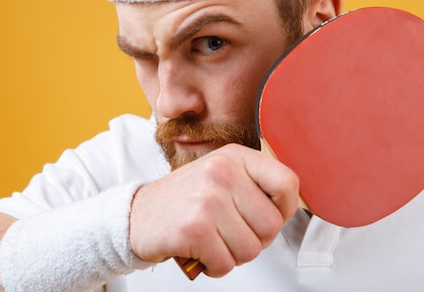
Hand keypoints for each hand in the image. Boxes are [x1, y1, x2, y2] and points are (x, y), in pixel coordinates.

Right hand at [129, 143, 298, 276]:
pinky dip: (214, 267)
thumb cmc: (183, 200)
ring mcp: (208, 199)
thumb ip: (254, 185)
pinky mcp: (193, 228)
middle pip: (271, 226)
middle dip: (253, 240)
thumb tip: (288, 207)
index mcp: (234, 157)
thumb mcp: (220, 176)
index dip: (283, 209)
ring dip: (232, 255)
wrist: (134, 215)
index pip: (287, 183)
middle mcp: (222, 172)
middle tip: (228, 234)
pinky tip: (199, 251)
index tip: (265, 216)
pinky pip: (226, 264)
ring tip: (212, 240)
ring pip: (251, 249)